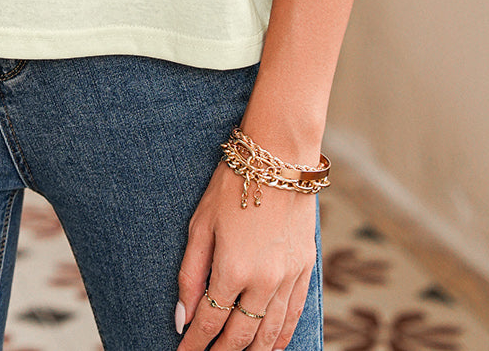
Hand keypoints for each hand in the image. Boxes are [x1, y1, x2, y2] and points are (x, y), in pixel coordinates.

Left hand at [175, 163, 316, 350]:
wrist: (278, 157)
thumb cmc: (232, 184)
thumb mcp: (201, 224)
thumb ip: (190, 273)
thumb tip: (183, 316)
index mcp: (233, 268)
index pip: (210, 322)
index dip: (195, 344)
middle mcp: (264, 281)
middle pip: (240, 334)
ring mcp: (288, 277)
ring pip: (270, 333)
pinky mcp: (305, 270)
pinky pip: (294, 316)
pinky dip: (282, 337)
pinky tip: (272, 347)